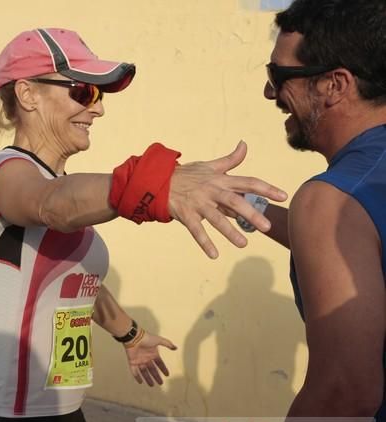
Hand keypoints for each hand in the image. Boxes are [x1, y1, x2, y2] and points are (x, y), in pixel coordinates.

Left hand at [125, 332, 176, 385]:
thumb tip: (176, 348)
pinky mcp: (132, 362)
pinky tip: (140, 382)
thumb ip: (167, 344)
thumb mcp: (158, 340)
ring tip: (152, 385)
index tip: (167, 375)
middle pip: (152, 370)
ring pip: (144, 372)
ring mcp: (139, 361)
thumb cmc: (146, 338)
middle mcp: (147, 358)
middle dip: (156, 376)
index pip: (159, 363)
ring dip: (148, 378)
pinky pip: (134, 371)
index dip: (163, 369)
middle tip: (160, 383)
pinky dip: (137, 377)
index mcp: (153, 354)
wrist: (134, 338)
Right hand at [168, 141, 286, 258]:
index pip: (247, 182)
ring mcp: (198, 203)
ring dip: (230, 232)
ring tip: (243, 244)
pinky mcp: (186, 214)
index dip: (266, 188)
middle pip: (235, 201)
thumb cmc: (187, 174)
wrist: (159, 181)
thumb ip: (230, 159)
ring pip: (216, 218)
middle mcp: (211, 190)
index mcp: (220, 179)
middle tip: (267, 227)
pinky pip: (196, 230)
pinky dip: (205, 242)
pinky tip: (214, 255)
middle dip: (252, 213)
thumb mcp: (209, 165)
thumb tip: (244, 144)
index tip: (283, 196)